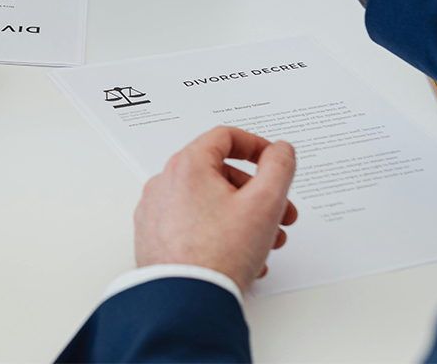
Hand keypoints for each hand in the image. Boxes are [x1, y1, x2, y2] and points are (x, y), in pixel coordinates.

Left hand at [135, 126, 297, 293]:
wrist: (186, 300)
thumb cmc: (220, 253)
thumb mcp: (264, 204)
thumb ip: (278, 168)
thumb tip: (280, 150)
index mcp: (186, 166)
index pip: (224, 136)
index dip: (256, 145)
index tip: (274, 160)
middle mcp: (164, 182)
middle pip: (219, 173)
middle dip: (257, 193)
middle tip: (282, 214)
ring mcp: (156, 210)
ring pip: (208, 202)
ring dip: (244, 216)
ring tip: (267, 243)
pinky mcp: (154, 235)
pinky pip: (193, 223)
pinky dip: (220, 232)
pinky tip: (244, 257)